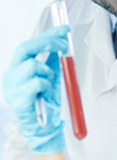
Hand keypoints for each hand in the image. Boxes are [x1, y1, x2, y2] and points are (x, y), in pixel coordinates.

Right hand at [3, 26, 69, 154]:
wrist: (45, 130)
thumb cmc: (47, 105)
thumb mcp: (51, 79)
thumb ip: (52, 62)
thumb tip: (60, 43)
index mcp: (17, 70)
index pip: (28, 46)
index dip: (46, 36)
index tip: (64, 29)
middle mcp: (10, 76)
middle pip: (25, 49)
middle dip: (46, 42)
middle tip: (63, 42)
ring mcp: (11, 87)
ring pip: (33, 65)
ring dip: (48, 73)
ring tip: (48, 87)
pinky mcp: (17, 99)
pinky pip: (37, 82)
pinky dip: (46, 87)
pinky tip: (44, 96)